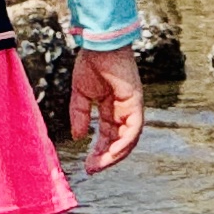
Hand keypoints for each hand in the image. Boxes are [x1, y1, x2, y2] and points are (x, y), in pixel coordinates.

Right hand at [69, 48, 144, 172]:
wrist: (98, 44)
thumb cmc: (91, 62)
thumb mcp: (80, 94)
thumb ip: (79, 115)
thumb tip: (78, 137)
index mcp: (111, 108)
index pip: (107, 136)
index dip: (98, 151)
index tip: (87, 165)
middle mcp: (123, 110)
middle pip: (118, 141)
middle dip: (106, 158)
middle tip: (92, 170)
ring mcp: (131, 107)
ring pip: (128, 139)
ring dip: (115, 155)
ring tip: (100, 165)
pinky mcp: (135, 102)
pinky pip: (133, 128)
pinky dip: (124, 143)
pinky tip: (112, 152)